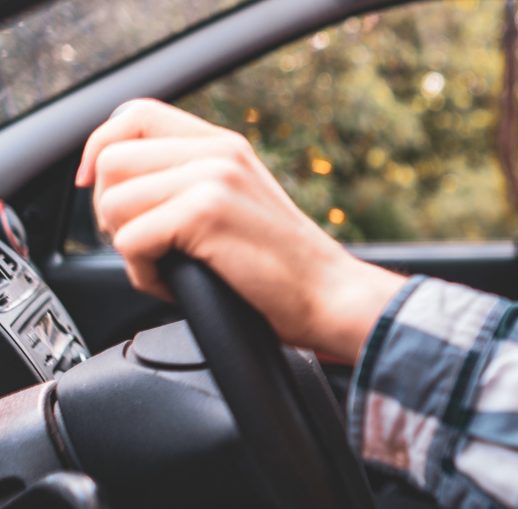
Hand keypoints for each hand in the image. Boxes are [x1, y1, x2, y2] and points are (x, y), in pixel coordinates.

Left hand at [77, 99, 404, 361]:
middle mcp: (218, 153)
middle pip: (112, 160)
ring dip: (127, 245)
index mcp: (224, 145)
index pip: (134, 114)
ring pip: (115, 201)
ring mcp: (213, 180)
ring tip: (165, 266)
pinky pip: (131, 240)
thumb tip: (119, 188)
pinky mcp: (206, 214)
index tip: (98, 187)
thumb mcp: (240, 204)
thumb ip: (192, 183)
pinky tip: (174, 284)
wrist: (329, 296)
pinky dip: (143, 273)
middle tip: (144, 245)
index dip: (100, 147)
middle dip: (111, 211)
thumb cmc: (284, 268)